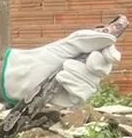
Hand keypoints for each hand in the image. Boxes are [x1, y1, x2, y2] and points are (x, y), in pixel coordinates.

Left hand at [0, 29, 120, 107]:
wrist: (25, 73)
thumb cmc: (44, 58)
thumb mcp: (67, 44)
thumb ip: (87, 39)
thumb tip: (110, 38)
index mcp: (89, 58)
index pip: (108, 57)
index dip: (111, 55)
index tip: (108, 54)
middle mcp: (88, 73)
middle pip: (103, 70)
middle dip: (93, 64)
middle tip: (75, 61)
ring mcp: (82, 87)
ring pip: (93, 83)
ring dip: (76, 74)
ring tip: (60, 70)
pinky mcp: (73, 99)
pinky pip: (83, 94)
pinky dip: (71, 84)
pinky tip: (59, 79)